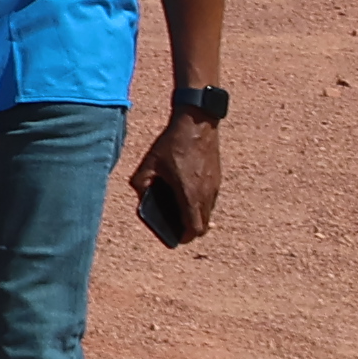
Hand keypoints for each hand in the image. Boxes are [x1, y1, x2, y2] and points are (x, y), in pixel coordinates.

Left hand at [131, 95, 224, 247]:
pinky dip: (200, 203)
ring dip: (195, 215)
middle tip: (173, 225)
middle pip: (203, 226)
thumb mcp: (149, 163)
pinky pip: (210, 199)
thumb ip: (140, 183)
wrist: (197, 121)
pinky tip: (185, 192)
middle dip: (188, 229)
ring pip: (208, 213)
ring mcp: (215, 186)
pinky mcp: (217, 177)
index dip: (183, 237)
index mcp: (190, 195)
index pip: (193, 229)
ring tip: (178, 209)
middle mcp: (206, 194)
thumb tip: (141, 196)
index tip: (173, 237)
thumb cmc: (172, 142)